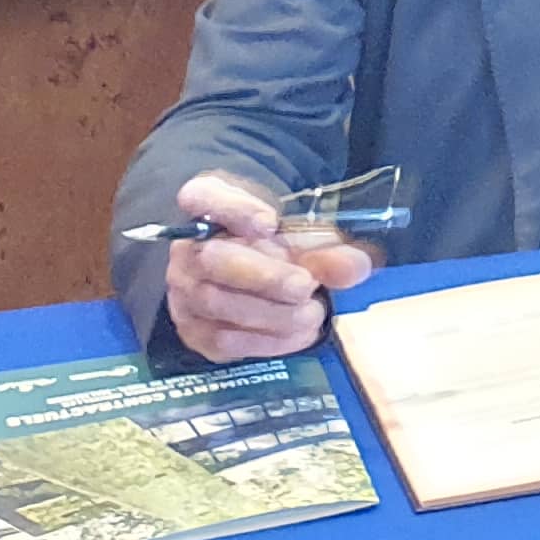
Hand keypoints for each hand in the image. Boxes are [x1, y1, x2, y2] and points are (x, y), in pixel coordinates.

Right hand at [161, 170, 377, 363]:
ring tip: (314, 313)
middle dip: (264, 277)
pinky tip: (300, 334)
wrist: (251, 268)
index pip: (204, 197)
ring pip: (218, 305)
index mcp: (206, 204)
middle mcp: (185, 248)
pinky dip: (266, 341)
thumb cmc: (272, 242)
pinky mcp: (193, 331)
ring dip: (272, 315)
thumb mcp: (301, 234)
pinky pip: (224, 341)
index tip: (271, 223)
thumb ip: (327, 248)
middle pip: (213, 260)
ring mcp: (182, 292)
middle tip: (306, 285)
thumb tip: (357, 268)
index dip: (235, 210)